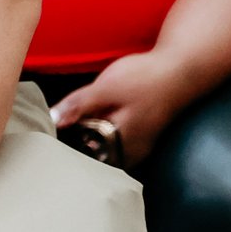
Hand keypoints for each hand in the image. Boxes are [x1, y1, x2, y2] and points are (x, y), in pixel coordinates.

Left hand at [49, 50, 198, 165]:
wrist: (181, 69)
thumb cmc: (146, 78)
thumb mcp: (106, 88)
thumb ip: (79, 105)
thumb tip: (52, 120)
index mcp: (123, 146)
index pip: (86, 161)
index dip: (65, 151)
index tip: (48, 141)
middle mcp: (133, 153)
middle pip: (96, 159)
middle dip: (75, 148)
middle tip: (55, 133)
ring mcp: (139, 146)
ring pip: (105, 151)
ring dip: (87, 140)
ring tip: (70, 125)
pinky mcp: (141, 135)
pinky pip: (114, 142)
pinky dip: (100, 134)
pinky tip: (91, 120)